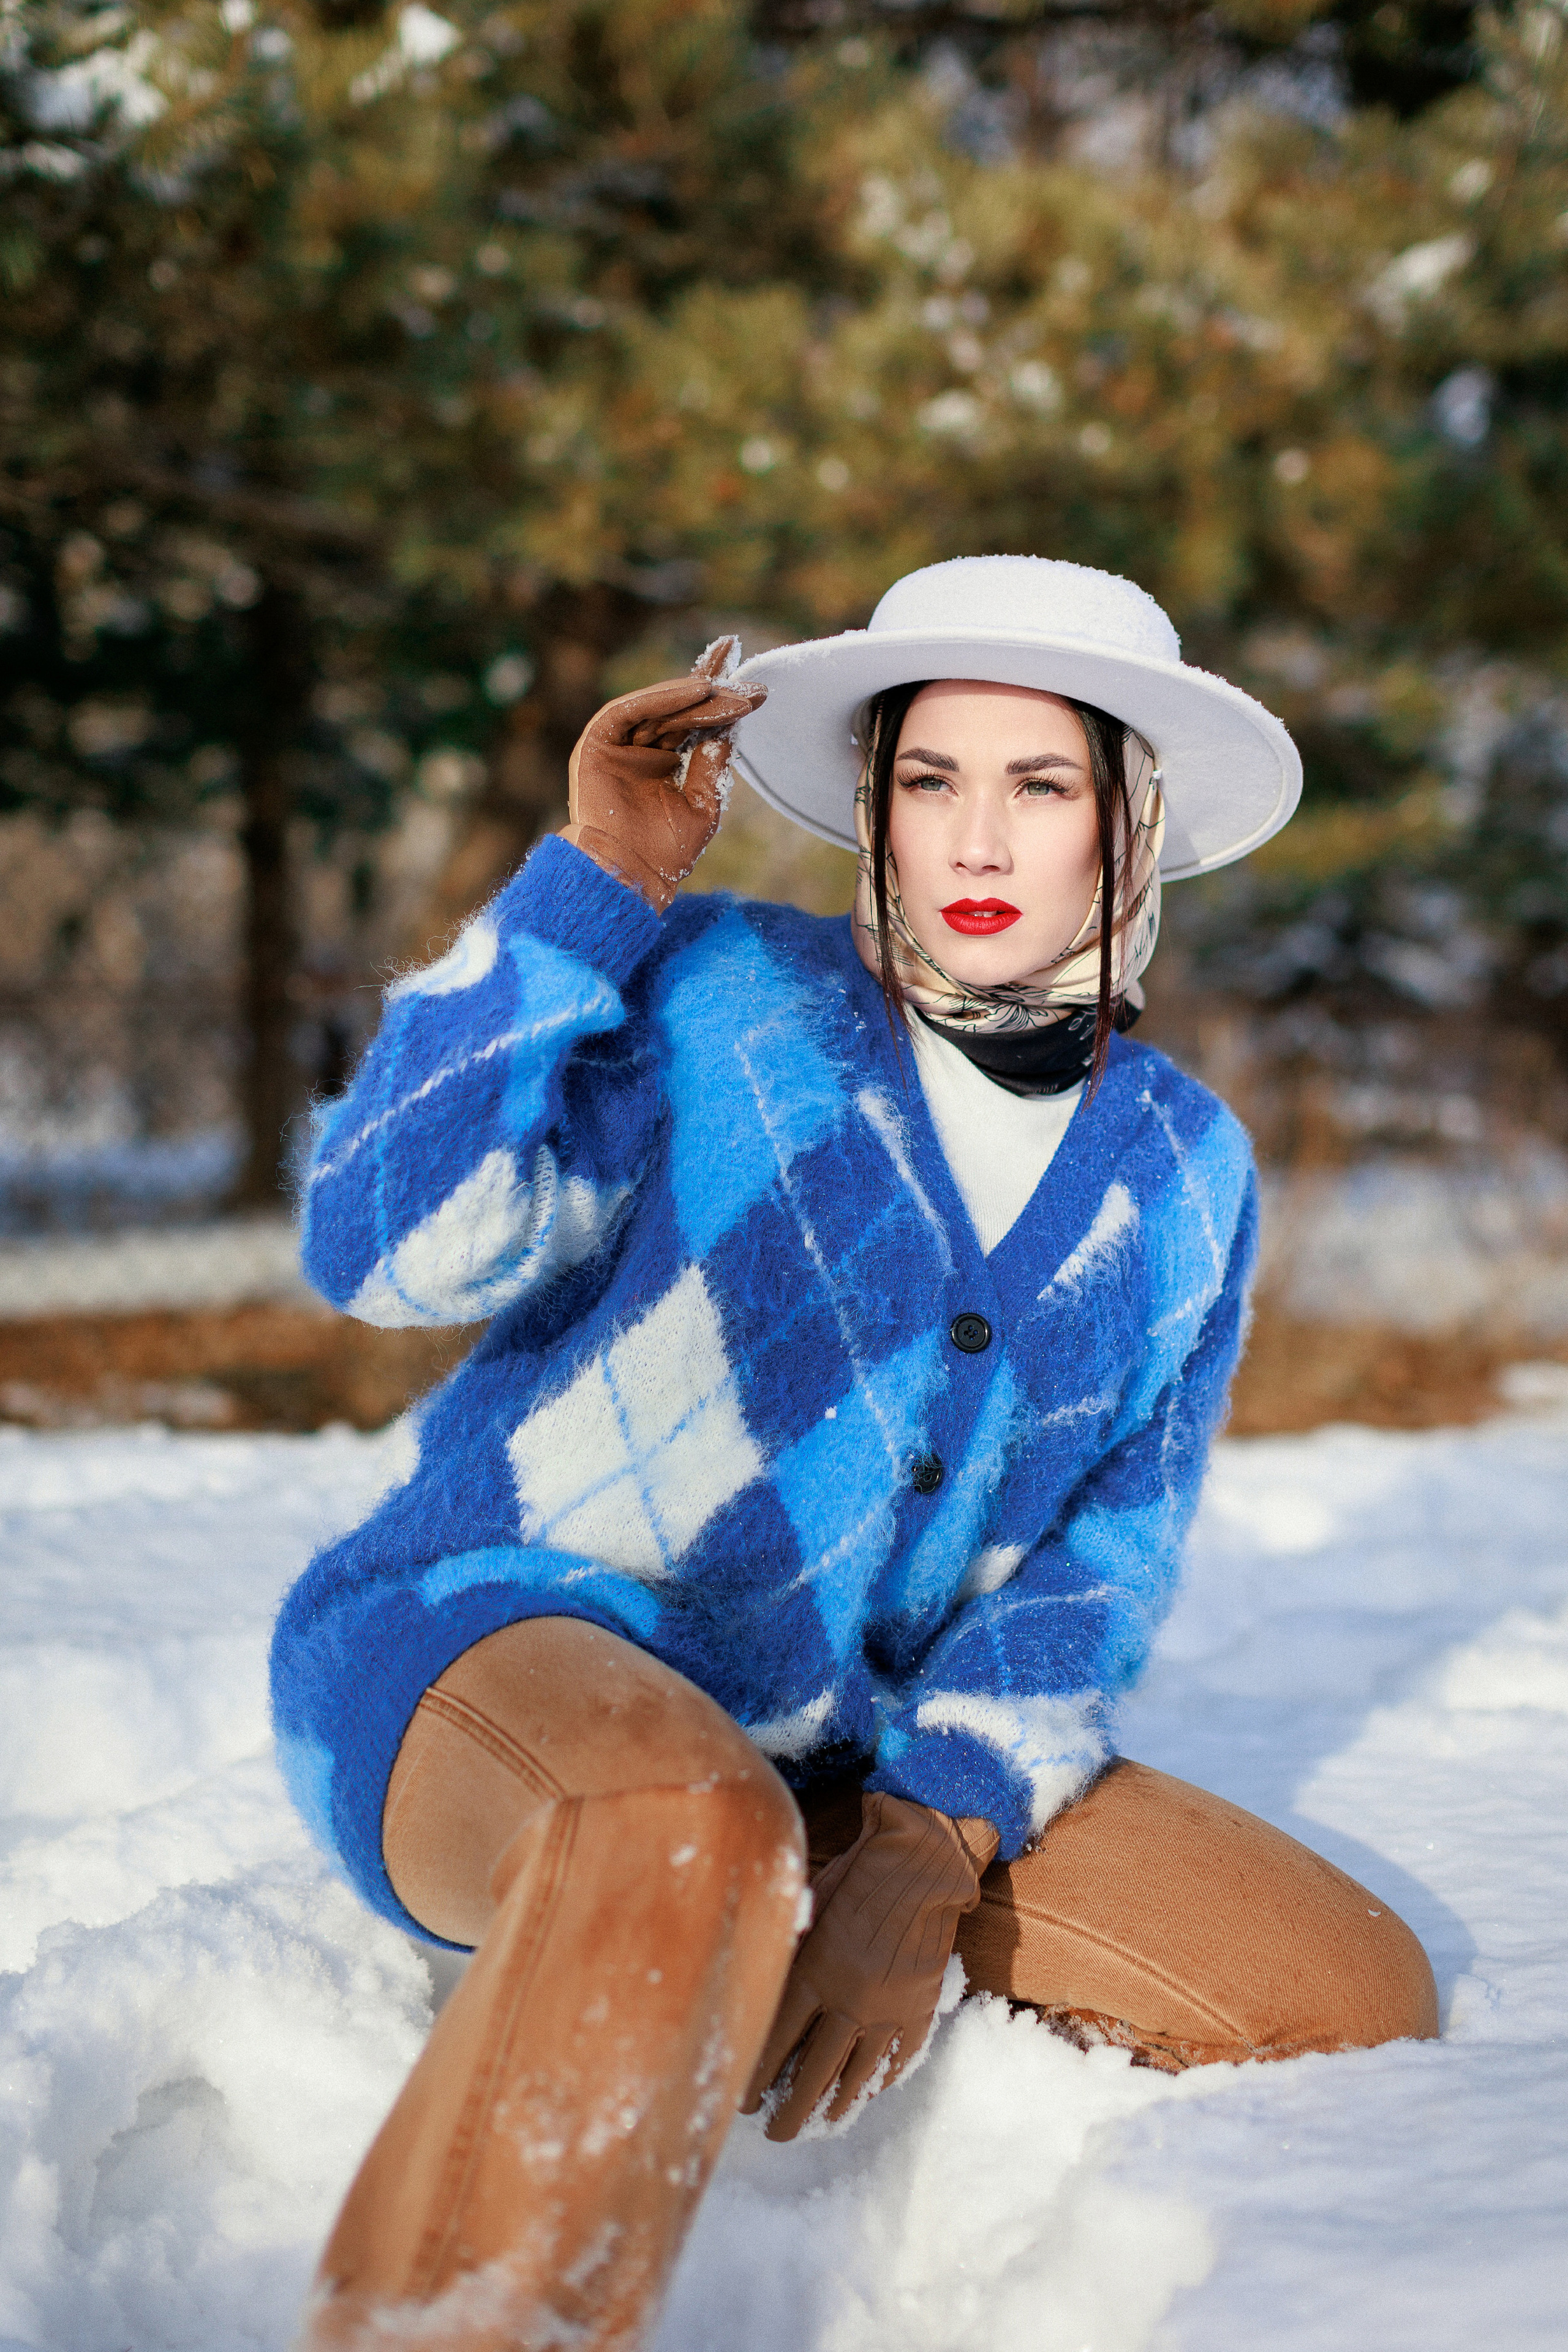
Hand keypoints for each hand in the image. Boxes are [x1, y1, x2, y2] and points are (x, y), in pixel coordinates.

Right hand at [561, 636, 765, 911]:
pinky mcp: (597, 742)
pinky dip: (662, 698)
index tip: (759, 691)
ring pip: (659, 707)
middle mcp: (639, 749)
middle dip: (716, 691)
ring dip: (695, 695)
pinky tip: (696, 691)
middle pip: (679, 707)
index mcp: (663, 762)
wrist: (631, 876)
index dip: (723, 701)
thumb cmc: (666, 852)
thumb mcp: (702, 802)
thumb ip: (711, 763)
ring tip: (727, 688)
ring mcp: (617, 744)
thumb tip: (731, 729)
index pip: (694, 721)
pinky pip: (629, 711)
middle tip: (752, 685)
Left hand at [741, 1793, 998, 2140]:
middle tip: (777, 2132)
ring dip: (836, 2105)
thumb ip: (791, 1942)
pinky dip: (884, 2078)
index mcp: (817, 1972)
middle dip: (791, 2109)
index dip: (759, 2074)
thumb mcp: (812, 1903)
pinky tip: (870, 2091)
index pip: (779, 2039)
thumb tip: (763, 1964)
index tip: (744, 2100)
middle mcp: (850, 1999)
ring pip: (858, 2074)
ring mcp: (890, 2008)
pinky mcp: (921, 2005)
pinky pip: (901, 2056)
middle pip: (815, 2071)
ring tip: (820, 2124)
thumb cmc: (860, 1872)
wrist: (923, 1861)